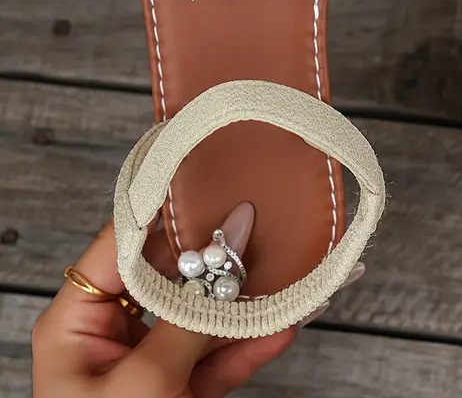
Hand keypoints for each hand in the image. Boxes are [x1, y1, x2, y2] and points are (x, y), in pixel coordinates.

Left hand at [32, 204, 294, 397]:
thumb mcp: (141, 384)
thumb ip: (190, 317)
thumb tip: (231, 246)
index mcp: (79, 320)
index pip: (125, 242)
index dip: (168, 206)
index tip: (213, 175)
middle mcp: (115, 334)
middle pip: (175, 276)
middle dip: (222, 254)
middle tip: (264, 221)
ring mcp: (153, 363)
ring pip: (206, 316)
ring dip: (250, 300)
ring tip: (292, 269)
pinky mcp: (183, 391)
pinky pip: (222, 357)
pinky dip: (255, 344)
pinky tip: (288, 322)